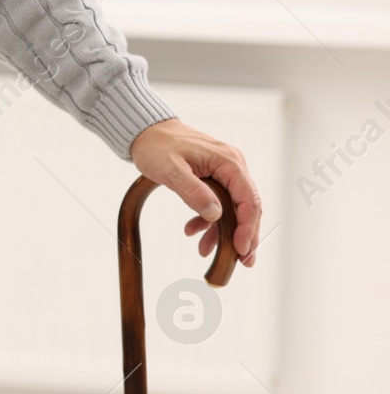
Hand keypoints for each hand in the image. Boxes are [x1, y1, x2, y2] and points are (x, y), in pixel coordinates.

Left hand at [130, 118, 261, 266]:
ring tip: (209, 252)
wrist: (145, 132)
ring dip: (223, 231)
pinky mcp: (213, 177)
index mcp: (228, 162)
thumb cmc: (157, 146)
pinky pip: (218, 202)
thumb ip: (192, 191)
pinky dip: (208, 220)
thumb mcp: (170, 170)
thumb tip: (215, 214)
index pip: (248, 199)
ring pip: (233, 207)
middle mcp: (232, 166)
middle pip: (247, 206)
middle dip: (244, 235)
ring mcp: (224, 171)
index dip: (248, 227)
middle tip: (242, 262)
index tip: (242, 249)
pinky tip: (192, 233)